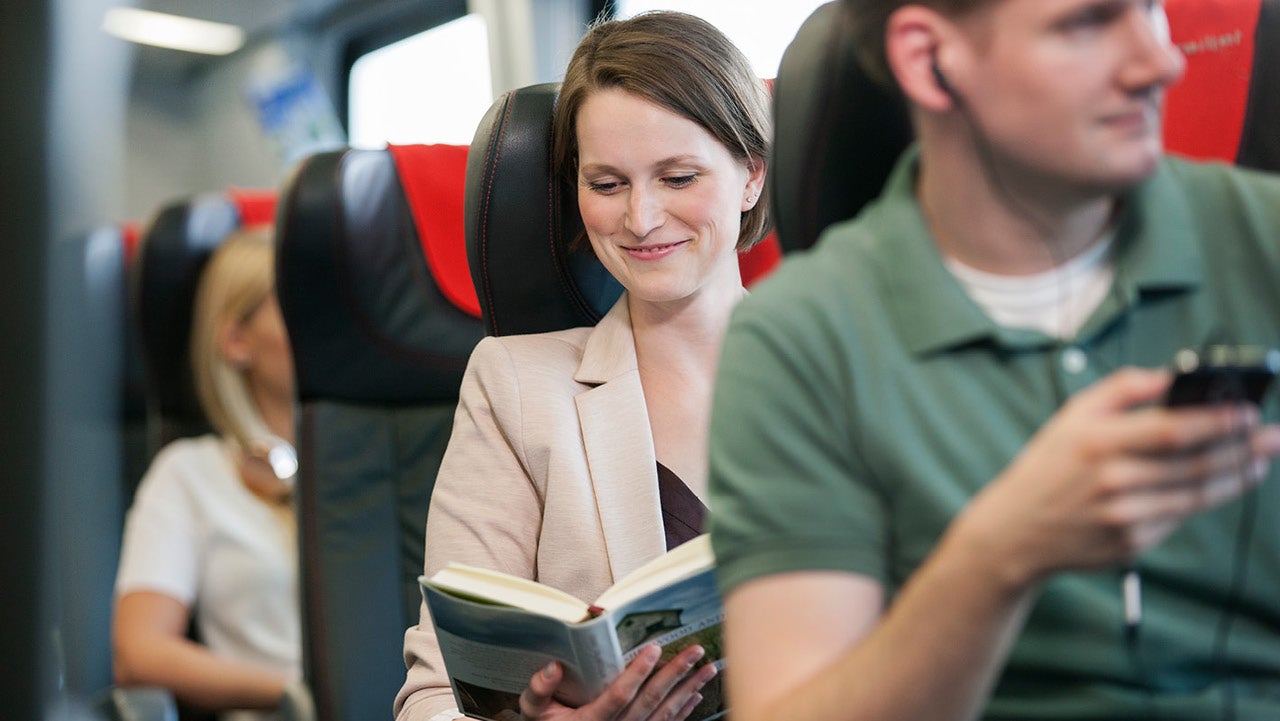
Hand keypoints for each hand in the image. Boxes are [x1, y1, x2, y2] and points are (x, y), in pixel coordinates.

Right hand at [514, 644, 716, 720]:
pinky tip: (697, 694)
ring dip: (688, 689)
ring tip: (707, 668)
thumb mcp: (535, 709)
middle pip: (650, 702)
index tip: (654, 649)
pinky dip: (684, 711)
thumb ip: (539, 688)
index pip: (619, 695)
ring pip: (664, 713)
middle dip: (675, 674)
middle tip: (695, 651)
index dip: (637, 673)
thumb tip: (553, 666)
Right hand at [958, 367, 1279, 587]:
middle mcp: (1113, 481)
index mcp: (1098, 442)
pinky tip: (1222, 484)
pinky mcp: (1132, 544)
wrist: (1016, 529)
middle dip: (1243, 448)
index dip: (1217, 421)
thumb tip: (1173, 376)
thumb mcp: (1073, 415)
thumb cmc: (1048, 465)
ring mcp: (1124, 516)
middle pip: (1195, 463)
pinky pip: (1179, 517)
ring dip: (1236, 476)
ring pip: (1197, 494)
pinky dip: (1204, 499)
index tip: (1248, 410)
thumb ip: (1124, 388)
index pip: (1172, 429)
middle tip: (1272, 437)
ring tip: (1260, 459)